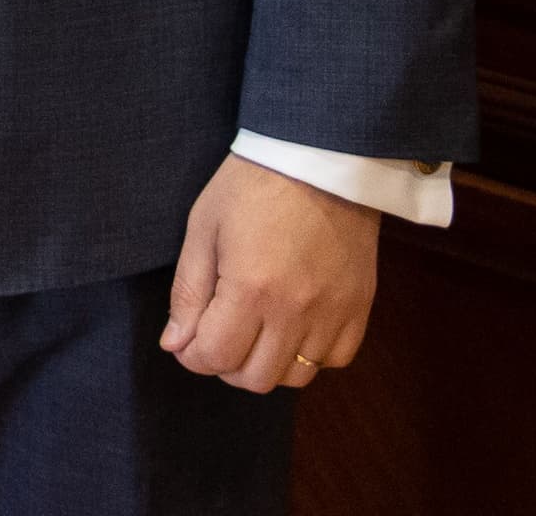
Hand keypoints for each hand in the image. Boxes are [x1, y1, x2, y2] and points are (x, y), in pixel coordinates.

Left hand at [160, 153, 379, 390]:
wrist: (319, 158)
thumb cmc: (252, 186)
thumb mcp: (204, 228)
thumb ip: (188, 291)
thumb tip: (175, 344)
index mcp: (250, 289)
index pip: (215, 356)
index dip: (193, 355)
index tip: (187, 338)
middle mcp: (295, 311)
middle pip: (255, 378)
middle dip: (225, 364)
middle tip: (218, 334)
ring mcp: (333, 313)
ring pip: (297, 376)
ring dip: (267, 363)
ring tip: (254, 330)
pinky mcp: (360, 307)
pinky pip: (335, 359)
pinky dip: (310, 354)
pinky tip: (293, 326)